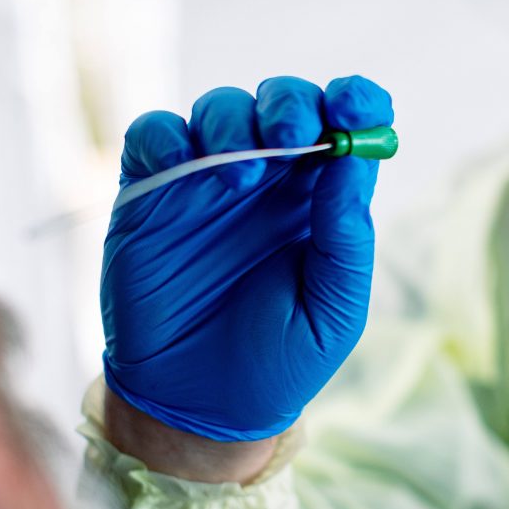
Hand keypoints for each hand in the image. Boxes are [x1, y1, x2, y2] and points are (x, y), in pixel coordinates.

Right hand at [100, 76, 393, 441]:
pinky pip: (152, 137)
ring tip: (240, 177)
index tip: (357, 106)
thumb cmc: (278, 361)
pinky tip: (180, 162)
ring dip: (232, 122)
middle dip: (291, 104)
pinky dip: (164, 135)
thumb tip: (354, 160)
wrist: (199, 406)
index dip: (355, 102)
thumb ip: (346, 239)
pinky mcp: (152, 194)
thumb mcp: (333, 312)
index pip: (345, 127)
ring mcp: (207, 183)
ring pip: (219, 110)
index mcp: (320, 201)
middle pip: (283, 104)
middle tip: (292, 134)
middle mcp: (269, 181)